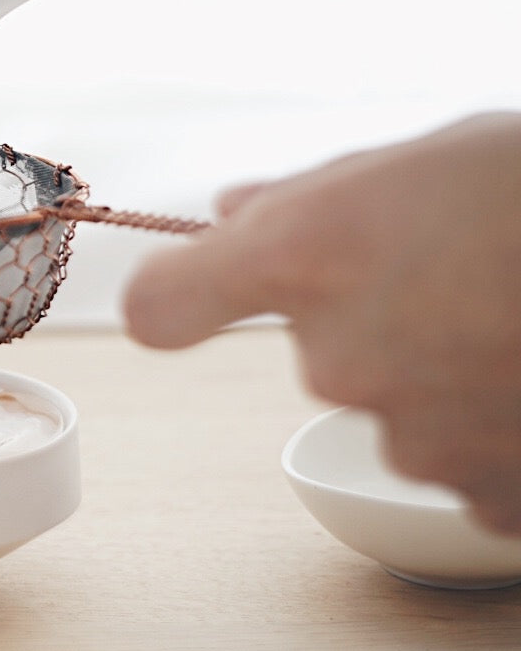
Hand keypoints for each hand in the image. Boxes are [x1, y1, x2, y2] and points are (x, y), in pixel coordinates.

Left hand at [124, 113, 520, 534]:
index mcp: (308, 256)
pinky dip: (496, 428)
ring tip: (514, 322)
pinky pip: (466, 465)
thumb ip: (311, 193)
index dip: (178, 298)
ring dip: (441, 376)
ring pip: (396, 409)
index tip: (195, 290)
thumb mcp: (422, 157)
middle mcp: (343, 357)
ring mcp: (417, 436)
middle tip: (457, 277)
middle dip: (371, 319)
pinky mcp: (489, 492)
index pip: (164, 307)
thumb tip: (233, 211)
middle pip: (313, 351)